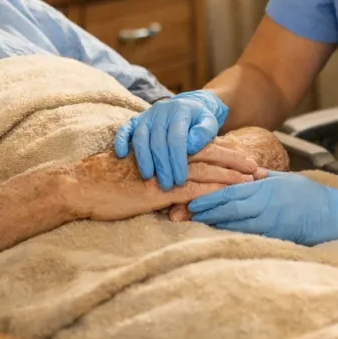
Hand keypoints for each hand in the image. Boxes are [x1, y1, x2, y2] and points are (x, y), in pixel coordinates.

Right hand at [65, 150, 255, 221]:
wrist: (78, 186)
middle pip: (208, 153)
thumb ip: (149, 175)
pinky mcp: (161, 189)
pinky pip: (196, 186)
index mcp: (159, 150)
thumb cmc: (99, 184)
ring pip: (207, 167)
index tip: (241, 160)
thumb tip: (162, 184)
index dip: (221, 152)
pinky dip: (218, 187)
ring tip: (256, 178)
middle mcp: (164, 156)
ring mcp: (164, 171)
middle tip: (259, 167)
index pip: (197, 147)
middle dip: (235, 160)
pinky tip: (235, 191)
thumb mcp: (130, 175)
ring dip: (234, 172)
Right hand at [113, 90, 228, 190]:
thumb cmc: (200, 121)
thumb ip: (204, 133)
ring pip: (140, 137)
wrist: (190, 106)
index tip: (180, 180)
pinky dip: (120, 141)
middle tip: (166, 185)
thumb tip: (190, 146)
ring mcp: (147, 115)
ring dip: (143, 159)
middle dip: (162, 166)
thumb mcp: (210, 124)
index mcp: (180, 110)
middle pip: (157, 141)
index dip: (177, 160)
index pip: (176, 138)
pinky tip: (121, 155)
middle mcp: (161, 111)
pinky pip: (124, 129)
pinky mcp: (136, 119)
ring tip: (148, 177)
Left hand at [186, 171, 337, 244]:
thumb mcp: (284, 180)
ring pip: (234, 225)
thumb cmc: (310, 195)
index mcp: (266, 187)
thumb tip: (241, 174)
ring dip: (213, 225)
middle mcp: (265, 204)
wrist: (336, 215)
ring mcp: (270, 222)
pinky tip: (217, 237)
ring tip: (193, 224)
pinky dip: (231, 236)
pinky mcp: (276, 237)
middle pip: (227, 209)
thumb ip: (261, 178)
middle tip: (181, 213)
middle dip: (203, 212)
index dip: (208, 197)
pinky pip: (249, 237)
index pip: (230, 191)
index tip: (189, 199)